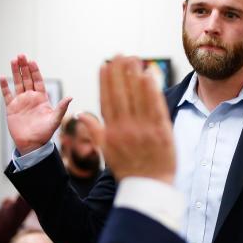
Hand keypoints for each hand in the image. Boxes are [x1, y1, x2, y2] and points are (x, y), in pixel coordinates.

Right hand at [0, 54, 72, 154]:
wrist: (32, 144)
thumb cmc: (45, 133)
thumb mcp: (55, 120)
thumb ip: (61, 108)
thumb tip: (70, 97)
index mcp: (41, 98)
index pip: (38, 81)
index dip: (35, 71)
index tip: (32, 61)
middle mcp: (31, 98)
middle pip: (27, 79)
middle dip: (24, 67)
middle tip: (21, 55)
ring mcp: (21, 102)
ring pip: (17, 83)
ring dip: (15, 72)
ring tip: (13, 60)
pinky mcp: (11, 108)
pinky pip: (7, 95)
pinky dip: (5, 87)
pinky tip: (3, 77)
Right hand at [81, 56, 174, 183]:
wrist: (150, 188)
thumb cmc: (128, 170)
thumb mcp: (106, 152)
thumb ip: (94, 131)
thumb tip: (80, 115)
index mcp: (111, 133)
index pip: (106, 101)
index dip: (105, 82)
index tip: (104, 66)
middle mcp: (126, 130)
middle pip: (121, 95)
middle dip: (119, 73)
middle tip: (119, 54)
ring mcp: (144, 130)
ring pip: (138, 98)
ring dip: (134, 75)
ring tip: (133, 58)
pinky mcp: (161, 132)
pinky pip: (155, 107)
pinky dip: (151, 90)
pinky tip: (148, 75)